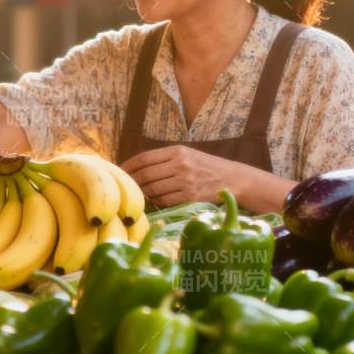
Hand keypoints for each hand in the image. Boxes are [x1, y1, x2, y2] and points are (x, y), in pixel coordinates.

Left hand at [121, 145, 244, 206]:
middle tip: (126, 188)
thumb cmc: (205, 167)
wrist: (233, 179)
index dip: (128, 166)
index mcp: (177, 151)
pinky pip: (165, 201)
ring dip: (144, 194)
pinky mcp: (191, 196)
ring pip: (153, 189)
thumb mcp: (186, 155)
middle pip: (146, 175)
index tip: (119, 172)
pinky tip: (154, 201)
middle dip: (132, 182)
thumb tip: (135, 168)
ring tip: (139, 195)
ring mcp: (186, 181)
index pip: (144, 158)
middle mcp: (180, 164)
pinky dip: (156, 202)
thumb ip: (164, 160)